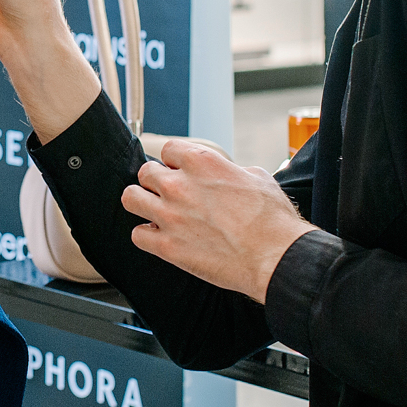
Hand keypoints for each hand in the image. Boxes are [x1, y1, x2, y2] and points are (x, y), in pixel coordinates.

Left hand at [121, 141, 316, 300]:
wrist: (275, 256)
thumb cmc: (273, 220)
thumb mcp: (258, 178)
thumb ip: (232, 171)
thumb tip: (229, 174)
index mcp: (202, 163)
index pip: (168, 149)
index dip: (174, 162)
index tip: (180, 172)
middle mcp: (180, 185)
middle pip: (145, 172)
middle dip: (155, 182)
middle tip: (168, 195)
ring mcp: (170, 215)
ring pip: (131, 198)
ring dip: (142, 203)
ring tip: (154, 212)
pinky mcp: (167, 245)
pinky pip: (138, 235)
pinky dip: (147, 236)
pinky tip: (160, 238)